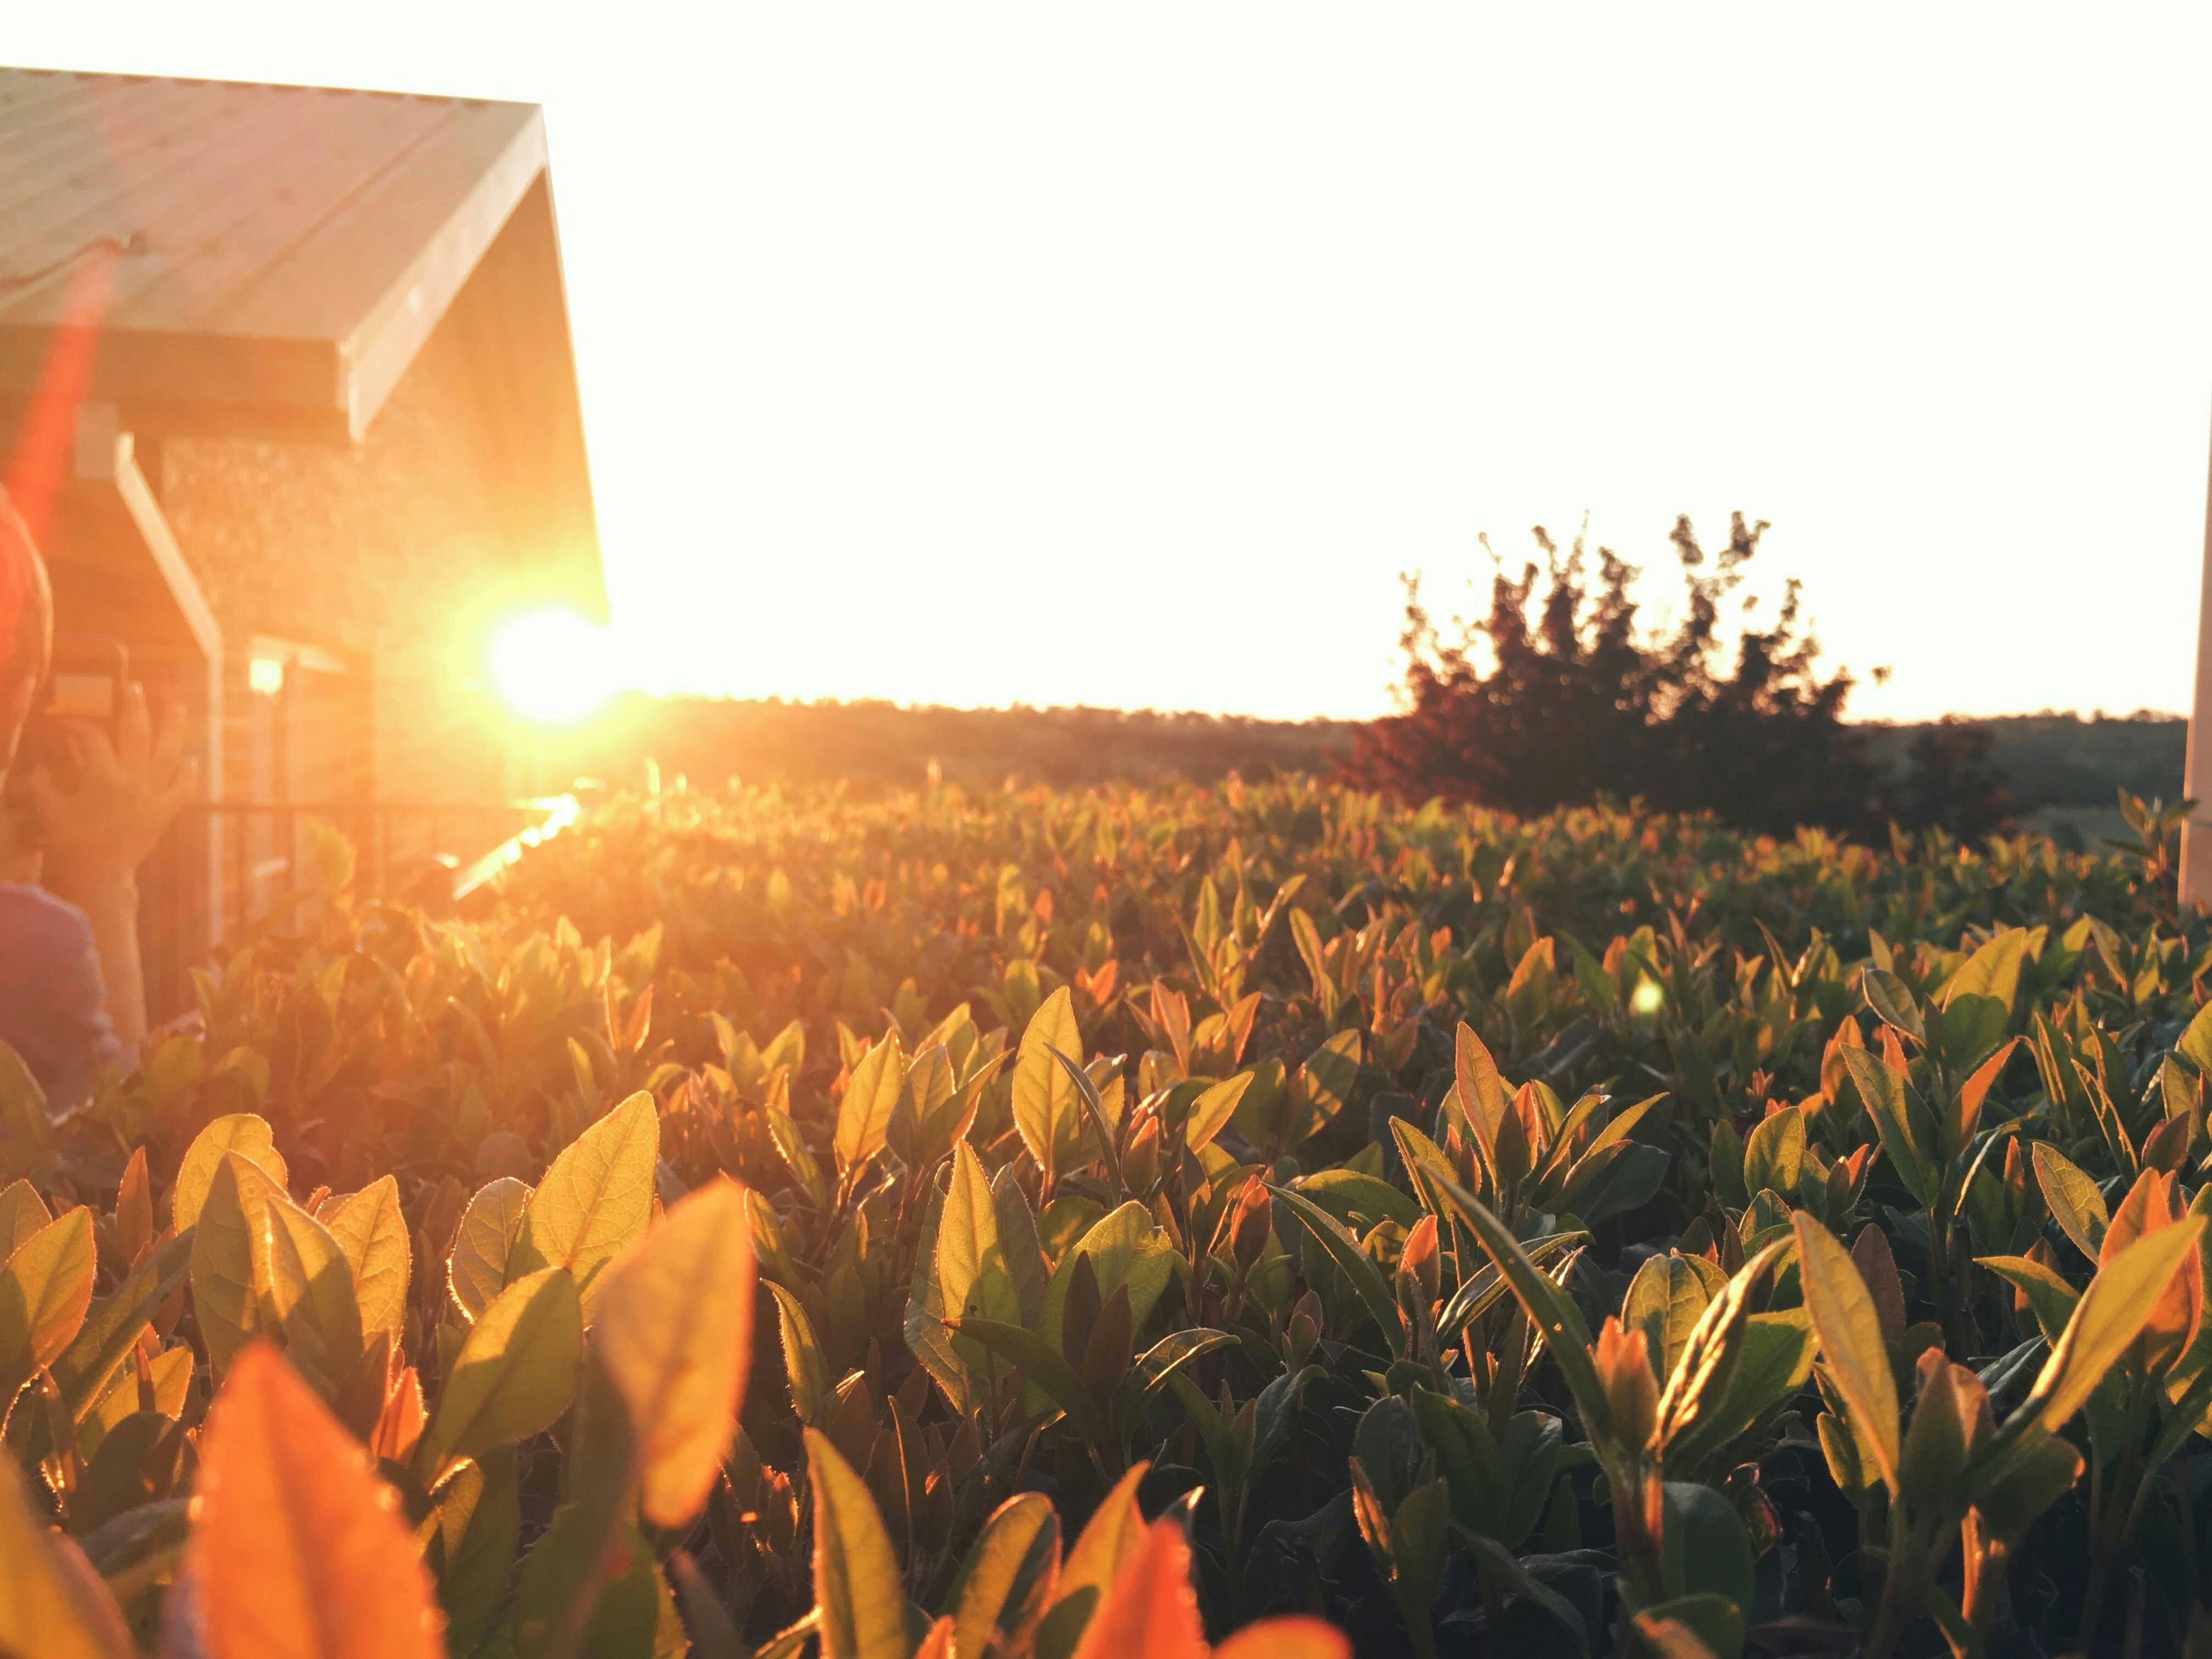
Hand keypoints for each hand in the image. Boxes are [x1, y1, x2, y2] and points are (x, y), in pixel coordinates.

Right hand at [27, 684, 198, 897]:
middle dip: (135, 707)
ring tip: (177, 704)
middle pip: (137, 733)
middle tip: (135, 687)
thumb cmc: (70, 844)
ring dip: (173, 727)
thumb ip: (43, 783)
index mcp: (104, 776)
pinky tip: (190, 759)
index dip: (77, 727)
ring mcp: (154, 795)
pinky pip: (182, 789)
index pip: (92, 738)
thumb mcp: (48, 810)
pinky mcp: (165, 813)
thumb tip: (41, 764)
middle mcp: (134, 780)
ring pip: (169, 754)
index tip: (67, 725)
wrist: (100, 877)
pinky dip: (188, 774)